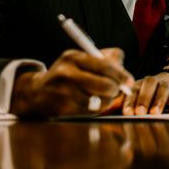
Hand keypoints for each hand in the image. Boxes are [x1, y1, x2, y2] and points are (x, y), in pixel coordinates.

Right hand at [11, 48, 133, 117]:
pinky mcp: (61, 109)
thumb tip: (124, 70)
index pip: (105, 65)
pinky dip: (95, 108)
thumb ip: (107, 58)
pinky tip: (91, 102)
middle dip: (115, 89)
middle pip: (104, 85)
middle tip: (117, 90)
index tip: (130, 81)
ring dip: (106, 100)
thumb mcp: (84, 58)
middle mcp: (66, 73)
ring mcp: (62, 92)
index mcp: (73, 57)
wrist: (38, 90)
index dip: (121, 75)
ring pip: (99, 100)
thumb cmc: (69, 72)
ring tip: (102, 95)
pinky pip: (89, 112)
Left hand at [122, 72, 168, 114]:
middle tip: (140, 112)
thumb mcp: (136, 97)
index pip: (134, 89)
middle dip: (144, 99)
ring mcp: (168, 85)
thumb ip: (121, 104)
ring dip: (159, 101)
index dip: (130, 100)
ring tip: (155, 112)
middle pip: (149, 85)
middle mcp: (154, 81)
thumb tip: (103, 112)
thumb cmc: (150, 94)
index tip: (126, 112)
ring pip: (164, 89)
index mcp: (140, 84)